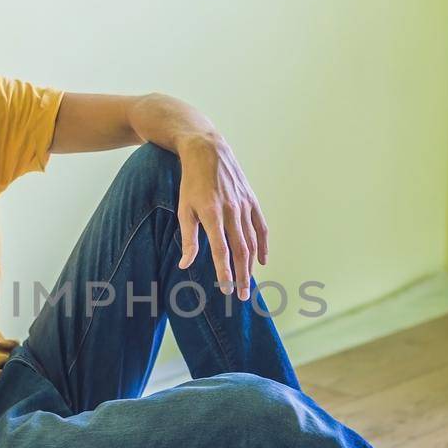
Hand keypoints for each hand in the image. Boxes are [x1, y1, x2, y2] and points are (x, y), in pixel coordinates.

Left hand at [175, 136, 268, 300]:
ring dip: (252, 265)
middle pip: (241, 250)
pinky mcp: (252, 201)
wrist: (208, 151)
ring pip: (252, 241)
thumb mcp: (184, 209)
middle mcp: (232, 211)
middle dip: (242, 275)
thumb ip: (188, 239)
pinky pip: (261, 227)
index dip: (225, 271)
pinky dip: (263, 245)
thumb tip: (185, 264)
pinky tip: (262, 261)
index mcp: (212, 213)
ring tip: (249, 284)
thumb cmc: (191, 182)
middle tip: (242, 296)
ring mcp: (245, 205)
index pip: (221, 250)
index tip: (227, 289)